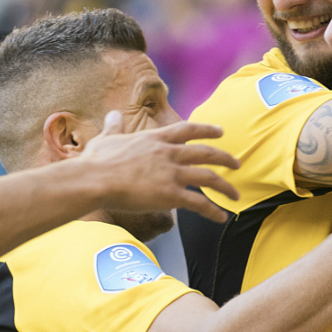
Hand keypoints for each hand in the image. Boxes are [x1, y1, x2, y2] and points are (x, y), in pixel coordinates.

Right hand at [82, 111, 241, 222]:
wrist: (94, 180)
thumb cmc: (96, 162)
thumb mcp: (107, 138)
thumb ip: (114, 127)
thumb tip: (113, 114)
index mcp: (154, 138)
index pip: (187, 130)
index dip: (206, 129)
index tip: (220, 131)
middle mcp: (168, 153)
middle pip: (205, 153)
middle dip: (224, 158)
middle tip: (237, 163)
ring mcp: (171, 174)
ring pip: (208, 178)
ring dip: (226, 186)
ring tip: (236, 194)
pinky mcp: (170, 195)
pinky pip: (198, 203)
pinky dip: (213, 211)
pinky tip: (222, 218)